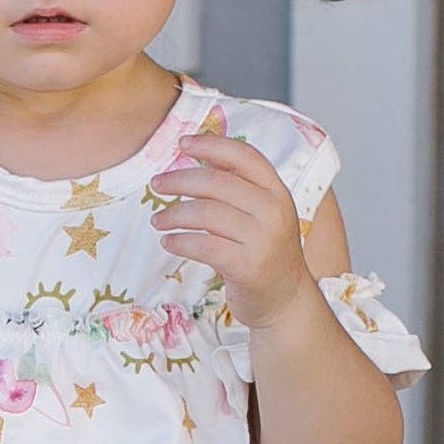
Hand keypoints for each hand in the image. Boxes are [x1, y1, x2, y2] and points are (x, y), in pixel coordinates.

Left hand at [150, 133, 314, 327]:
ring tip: (159, 220)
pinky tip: (169, 242)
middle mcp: (274, 211)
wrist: (286, 300)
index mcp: (278, 191)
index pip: (243, 156)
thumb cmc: (265, 254)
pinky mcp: (247, 266)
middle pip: (217, 183)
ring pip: (206, 214)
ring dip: (174, 214)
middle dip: (180, 180)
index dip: (211, 145)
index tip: (182, 143)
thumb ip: (239, 189)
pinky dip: (179, 241)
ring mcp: (262, 239)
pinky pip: (203, 245)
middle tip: (157, 184)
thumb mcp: (263, 215)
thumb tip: (196, 162)